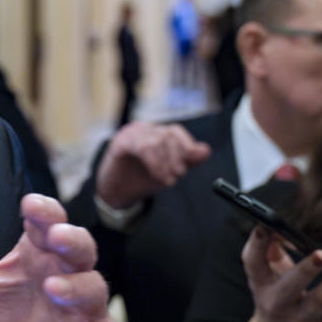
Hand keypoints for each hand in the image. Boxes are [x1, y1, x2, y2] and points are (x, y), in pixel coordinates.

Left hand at [0, 194, 116, 321]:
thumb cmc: (6, 313)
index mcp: (37, 252)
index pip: (47, 220)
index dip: (43, 210)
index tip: (29, 206)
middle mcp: (64, 272)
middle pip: (80, 246)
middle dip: (71, 239)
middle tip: (55, 238)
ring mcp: (81, 306)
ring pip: (93, 288)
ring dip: (76, 288)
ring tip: (52, 291)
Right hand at [95, 121, 209, 208]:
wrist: (116, 192)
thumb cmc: (140, 178)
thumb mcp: (169, 171)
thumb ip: (187, 160)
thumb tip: (205, 150)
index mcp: (155, 133)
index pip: (175, 131)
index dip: (186, 147)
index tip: (186, 167)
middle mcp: (144, 130)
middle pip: (168, 134)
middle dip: (177, 157)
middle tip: (178, 175)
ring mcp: (130, 134)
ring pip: (156, 141)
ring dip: (165, 163)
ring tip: (167, 179)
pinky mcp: (119, 143)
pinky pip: (141, 147)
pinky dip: (154, 163)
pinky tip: (157, 175)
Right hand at [243, 226, 321, 321]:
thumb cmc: (276, 300)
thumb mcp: (267, 277)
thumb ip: (272, 252)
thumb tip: (281, 230)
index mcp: (261, 286)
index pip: (253, 264)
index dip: (257, 245)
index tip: (265, 227)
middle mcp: (278, 303)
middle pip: (291, 286)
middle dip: (307, 269)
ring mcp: (301, 317)